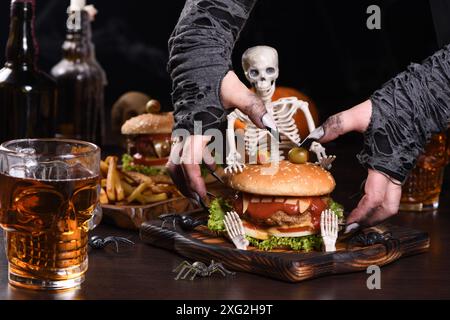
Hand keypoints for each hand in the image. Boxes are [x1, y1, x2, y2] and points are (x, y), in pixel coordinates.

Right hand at [167, 71, 271, 198]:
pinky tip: (212, 168)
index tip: (202, 196)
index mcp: (194, 128)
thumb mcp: (238, 93)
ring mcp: (183, 131)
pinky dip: (196, 165)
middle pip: (175, 168)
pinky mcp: (187, 129)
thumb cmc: (215, 78)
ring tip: (202, 191)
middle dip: (186, 187)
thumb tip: (271, 127)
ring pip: (176, 162)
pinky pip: (186, 152)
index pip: (188, 163)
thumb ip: (254, 110)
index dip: (194, 182)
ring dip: (187, 179)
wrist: (198, 62)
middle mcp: (184, 133)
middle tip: (200, 201)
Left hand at [319, 100, 401, 226]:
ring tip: (357, 216)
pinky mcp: (398, 166)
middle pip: (389, 207)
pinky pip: (390, 191)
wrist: (420, 101)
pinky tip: (363, 196)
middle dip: (372, 220)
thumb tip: (314, 136)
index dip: (361, 214)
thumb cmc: (393, 108)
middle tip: (353, 226)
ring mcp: (398, 170)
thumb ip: (336, 124)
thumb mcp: (361, 114)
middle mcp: (394, 171)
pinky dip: (377, 200)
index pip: (374, 198)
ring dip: (375, 212)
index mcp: (384, 164)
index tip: (348, 223)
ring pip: (392, 201)